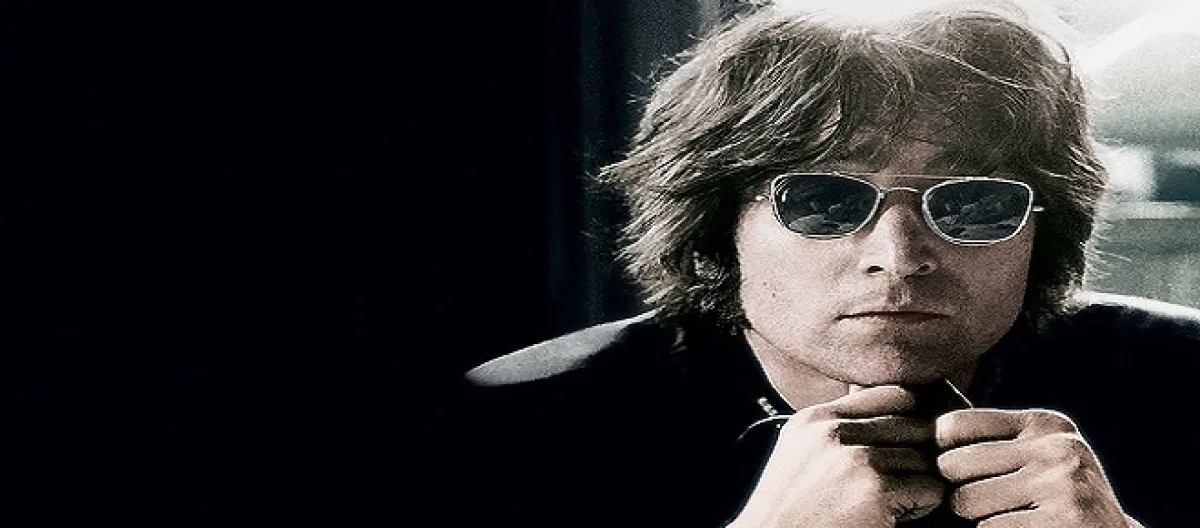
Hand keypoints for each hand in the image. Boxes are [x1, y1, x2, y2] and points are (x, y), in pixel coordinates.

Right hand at [728, 386, 943, 527]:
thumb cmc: (791, 512)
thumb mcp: (801, 453)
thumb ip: (836, 429)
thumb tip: (891, 411)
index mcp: (815, 419)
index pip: (893, 394)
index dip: (909, 420)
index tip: (901, 447)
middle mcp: (834, 431)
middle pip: (914, 426)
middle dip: (915, 455)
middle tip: (897, 482)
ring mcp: (856, 458)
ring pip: (926, 458)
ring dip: (919, 483)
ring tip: (890, 503)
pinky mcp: (876, 490)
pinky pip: (930, 488)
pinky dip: (921, 506)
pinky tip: (893, 517)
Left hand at [935, 408, 1139, 526]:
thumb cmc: (1057, 502)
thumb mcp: (1036, 458)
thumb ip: (991, 440)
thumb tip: (919, 423)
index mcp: (1045, 424)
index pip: (952, 426)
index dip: (945, 455)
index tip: (961, 473)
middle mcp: (1057, 446)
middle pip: (953, 465)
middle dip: (960, 491)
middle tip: (994, 503)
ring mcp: (1063, 484)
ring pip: (966, 501)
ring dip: (979, 518)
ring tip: (1015, 518)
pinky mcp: (1065, 520)